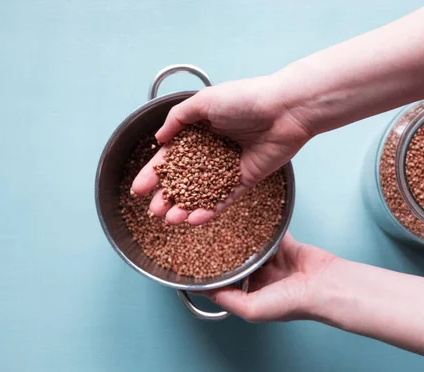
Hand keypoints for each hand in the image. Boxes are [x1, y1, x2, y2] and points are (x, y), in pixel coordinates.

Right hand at [130, 75, 312, 224]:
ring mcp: (229, 166)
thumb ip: (178, 118)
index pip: (172, 156)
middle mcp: (213, 149)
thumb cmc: (245, 98)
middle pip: (185, 178)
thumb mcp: (205, 101)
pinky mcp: (246, 179)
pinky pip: (226, 198)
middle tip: (153, 211)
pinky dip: (211, 210)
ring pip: (203, 192)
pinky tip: (194, 220)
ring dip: (186, 207)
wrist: (285, 110)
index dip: (155, 172)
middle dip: (168, 195)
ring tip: (170, 220)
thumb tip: (159, 138)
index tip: (138, 189)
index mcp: (201, 130)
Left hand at [205, 233, 336, 322]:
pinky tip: (249, 216)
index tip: (195, 262)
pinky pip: (270, 232)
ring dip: (241, 237)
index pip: (226, 284)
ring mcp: (274, 261)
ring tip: (223, 224)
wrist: (325, 286)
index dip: (212, 274)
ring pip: (252, 246)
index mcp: (253, 297)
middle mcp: (262, 279)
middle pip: (238, 263)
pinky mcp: (286, 245)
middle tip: (206, 237)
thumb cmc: (294, 303)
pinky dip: (262, 224)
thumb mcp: (252, 309)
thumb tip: (204, 289)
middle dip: (224, 252)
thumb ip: (227, 299)